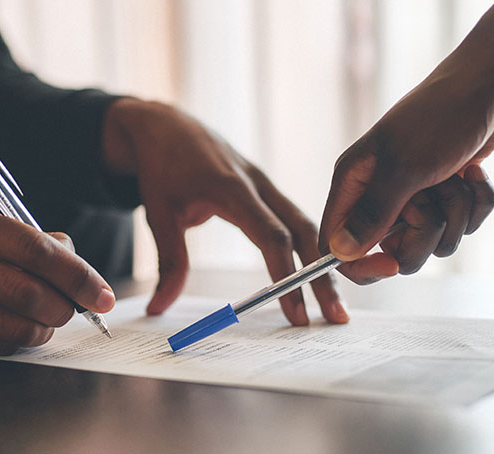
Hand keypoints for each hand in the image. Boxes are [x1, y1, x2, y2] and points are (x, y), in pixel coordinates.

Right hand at [0, 201, 114, 355]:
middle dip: (65, 307)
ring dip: (45, 328)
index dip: (77, 274)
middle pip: (30, 291)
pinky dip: (18, 341)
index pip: (35, 248)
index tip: (102, 293)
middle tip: (74, 309)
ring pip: (14, 324)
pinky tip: (19, 329)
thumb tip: (74, 255)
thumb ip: (23, 237)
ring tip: (48, 320)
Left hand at [103, 98, 343, 325]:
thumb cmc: (161, 166)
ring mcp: (265, 183)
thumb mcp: (158, 213)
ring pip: (306, 224)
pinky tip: (320, 273)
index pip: (271, 235)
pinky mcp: (266, 187)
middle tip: (336, 317)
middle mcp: (257, 184)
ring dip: (322, 263)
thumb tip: (158, 307)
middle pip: (303, 231)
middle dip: (321, 276)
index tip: (295, 312)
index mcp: (231, 188)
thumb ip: (168, 261)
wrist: (165, 125)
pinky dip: (311, 245)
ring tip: (334, 304)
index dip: (286, 274)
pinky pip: (295, 217)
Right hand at [318, 60, 493, 281]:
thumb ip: (372, 214)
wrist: (493, 82)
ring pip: (433, 241)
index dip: (360, 263)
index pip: (337, 243)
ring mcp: (415, 194)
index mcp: (354, 183)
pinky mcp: (447, 192)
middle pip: (393, 250)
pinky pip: (463, 224)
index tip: (391, 264)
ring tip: (455, 178)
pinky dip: (476, 203)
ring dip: (455, 214)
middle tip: (430, 200)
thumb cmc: (440, 116)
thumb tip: (340, 252)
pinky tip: (473, 174)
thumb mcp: (403, 167)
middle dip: (424, 234)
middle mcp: (379, 192)